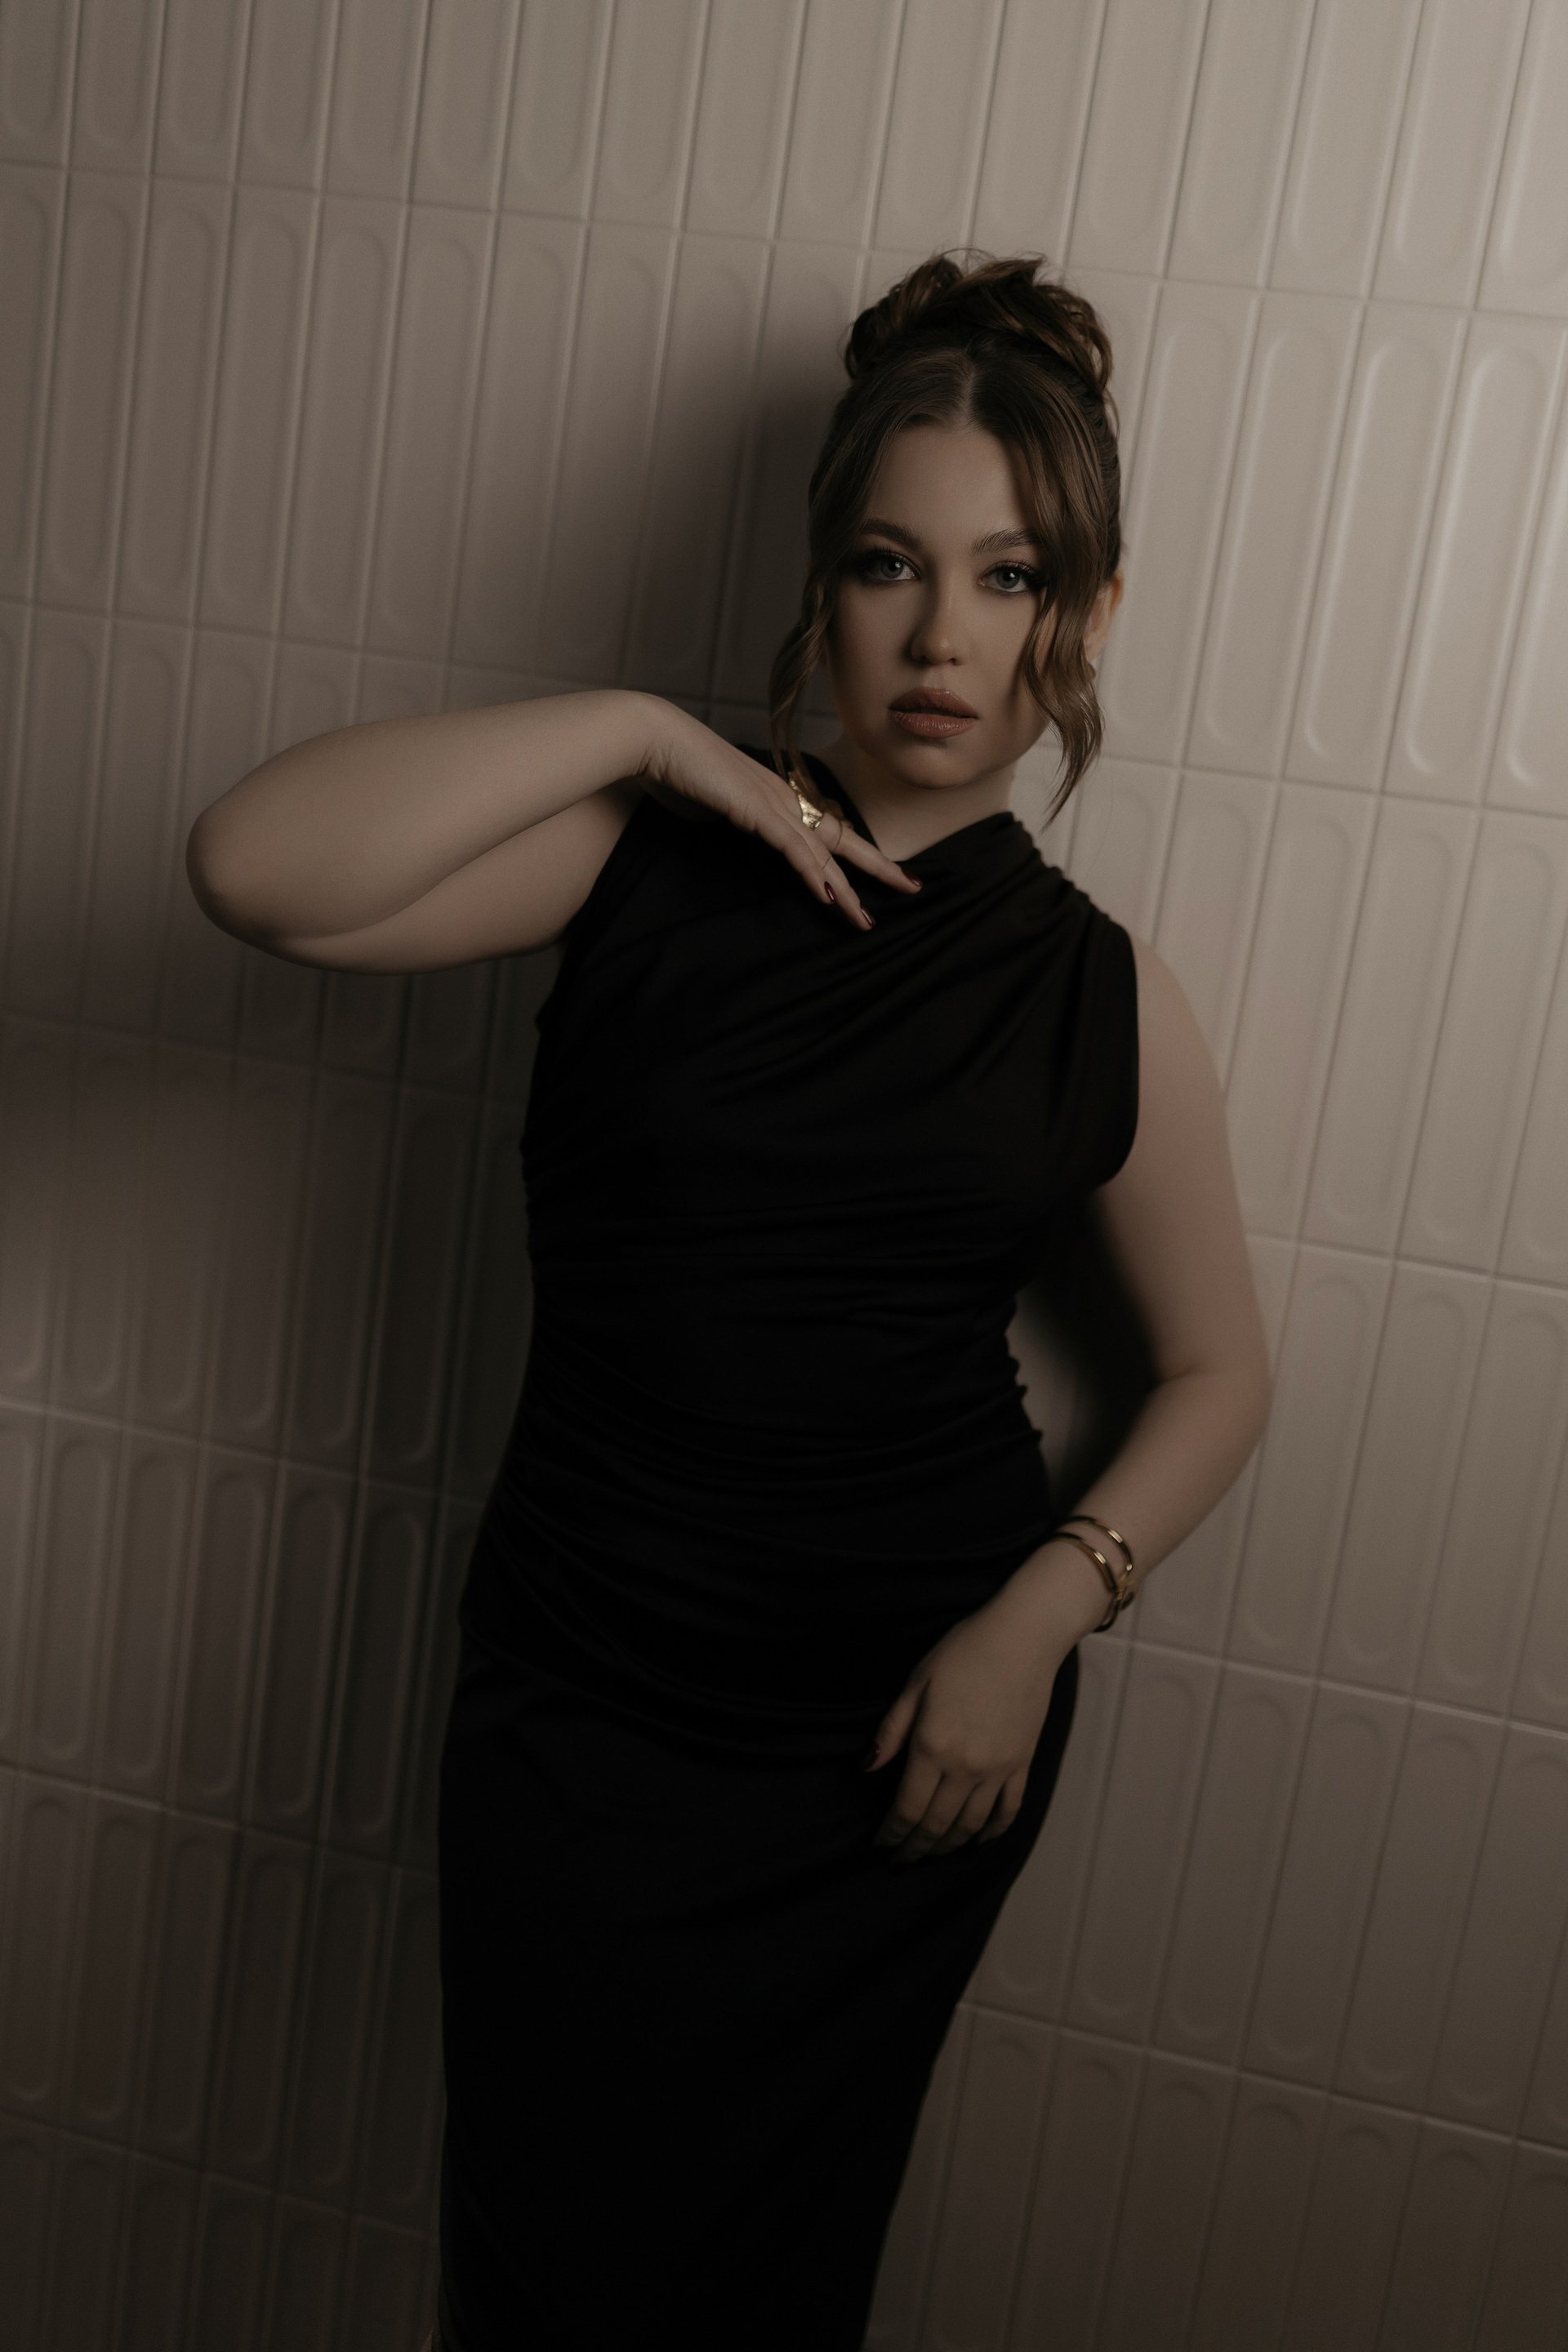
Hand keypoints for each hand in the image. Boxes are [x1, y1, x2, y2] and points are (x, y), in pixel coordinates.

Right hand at [639, 704, 919, 929]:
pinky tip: (827, 896)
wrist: (656, 739)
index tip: (886, 872)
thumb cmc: (680, 770)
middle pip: (842, 840)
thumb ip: (740, 821)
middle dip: (879, 868)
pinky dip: (811, 872)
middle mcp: (785, 798)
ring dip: (846, 889)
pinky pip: (792, 847)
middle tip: (912, 888)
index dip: (860, 854)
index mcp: (780, 797)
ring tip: (865, 918)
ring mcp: (772, 802)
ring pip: (822, 853)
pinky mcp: (754, 808)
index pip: (830, 830)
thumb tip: (747, 834)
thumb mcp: (719, 805)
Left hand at [866, 1596, 1073, 1864]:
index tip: (880, 1845)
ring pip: (970, 1825)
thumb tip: (868, 1770)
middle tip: (900, 1860)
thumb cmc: (964, 1651)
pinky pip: (1008, 1810)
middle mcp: (966, 1766)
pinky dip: (992, 1833)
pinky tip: (978, 1842)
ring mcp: (998, 1768)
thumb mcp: (916, 1684)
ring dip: (948, 1846)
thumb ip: (891, 1731)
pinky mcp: (1022, 1763)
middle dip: (915, 1848)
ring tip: (931, 1853)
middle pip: (937, 1825)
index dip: (892, 1834)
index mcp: (933, 1746)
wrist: (1023, 1636)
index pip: (907, 1808)